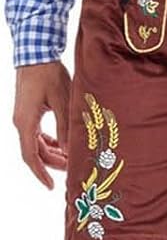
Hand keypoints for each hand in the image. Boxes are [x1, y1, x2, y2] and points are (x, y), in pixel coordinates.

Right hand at [14, 60, 71, 188]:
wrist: (36, 54)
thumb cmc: (49, 75)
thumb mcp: (63, 102)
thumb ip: (66, 128)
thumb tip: (68, 152)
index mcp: (26, 122)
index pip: (31, 156)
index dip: (41, 173)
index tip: (51, 186)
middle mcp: (21, 122)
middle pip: (35, 152)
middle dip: (53, 163)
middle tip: (72, 170)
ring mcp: (23, 117)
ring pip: (36, 143)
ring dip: (52, 152)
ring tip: (70, 158)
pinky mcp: (28, 111)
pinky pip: (37, 134)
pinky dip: (49, 142)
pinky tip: (62, 144)